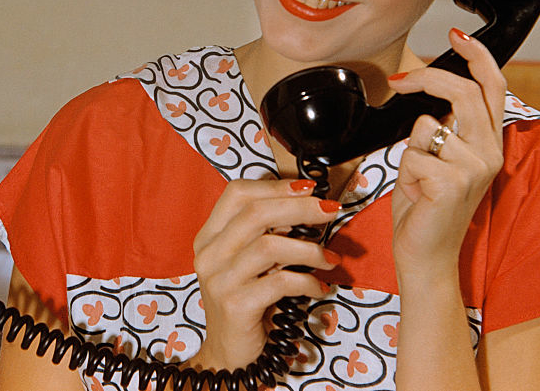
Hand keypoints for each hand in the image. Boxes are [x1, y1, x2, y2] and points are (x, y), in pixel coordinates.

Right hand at [189, 178, 340, 370]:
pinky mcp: (235, 305)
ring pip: (269, 246)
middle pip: (256, 213)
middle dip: (300, 207)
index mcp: (209, 236)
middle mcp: (209, 254)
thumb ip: (266, 234)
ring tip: (330, 258)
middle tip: (331, 210)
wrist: (228, 354)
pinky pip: (280, 282)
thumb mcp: (250, 263)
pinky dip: (307, 281)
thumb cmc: (246, 303)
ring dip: (309, 249)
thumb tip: (309, 206)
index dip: (275, 186)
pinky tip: (320, 287)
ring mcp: (219, 279)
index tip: (309, 188)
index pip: (237, 193)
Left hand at [387, 28, 505, 280]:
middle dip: (426, 78)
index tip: (456, 34)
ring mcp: (474, 168)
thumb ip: (445, 128)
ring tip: (419, 180)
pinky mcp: (452, 182)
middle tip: (400, 80)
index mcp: (489, 144)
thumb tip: (430, 96)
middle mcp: (490, 152)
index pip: (492, 89)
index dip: (477, 57)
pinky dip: (405, 171)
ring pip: (426, 125)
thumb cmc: (426, 206)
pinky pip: (412, 153)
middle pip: (461, 92)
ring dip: (410, 151)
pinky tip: (417, 194)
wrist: (425, 254)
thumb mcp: (438, 158)